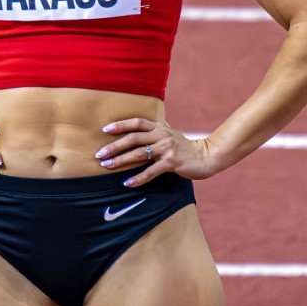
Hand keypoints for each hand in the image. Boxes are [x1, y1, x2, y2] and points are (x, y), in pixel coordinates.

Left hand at [94, 117, 221, 186]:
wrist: (207, 156)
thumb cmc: (185, 146)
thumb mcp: (170, 133)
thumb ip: (156, 130)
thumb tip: (139, 126)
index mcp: (160, 127)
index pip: (137, 122)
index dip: (120, 125)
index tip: (105, 129)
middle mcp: (162, 135)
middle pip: (133, 138)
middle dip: (114, 146)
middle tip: (99, 154)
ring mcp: (167, 149)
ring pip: (138, 154)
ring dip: (120, 160)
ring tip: (107, 166)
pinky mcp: (172, 163)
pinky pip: (150, 171)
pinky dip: (137, 178)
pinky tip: (127, 183)